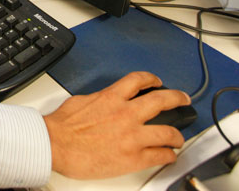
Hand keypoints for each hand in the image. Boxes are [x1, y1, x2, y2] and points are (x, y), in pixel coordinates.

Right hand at [43, 71, 187, 178]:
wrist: (56, 144)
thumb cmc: (62, 127)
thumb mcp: (80, 101)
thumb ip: (99, 100)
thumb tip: (104, 102)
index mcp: (111, 98)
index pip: (138, 81)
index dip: (151, 80)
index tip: (157, 82)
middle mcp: (126, 114)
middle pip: (161, 101)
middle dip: (177, 99)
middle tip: (183, 100)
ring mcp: (132, 136)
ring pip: (168, 132)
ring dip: (177, 135)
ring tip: (179, 137)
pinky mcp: (133, 157)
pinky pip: (160, 155)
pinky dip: (168, 156)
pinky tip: (169, 156)